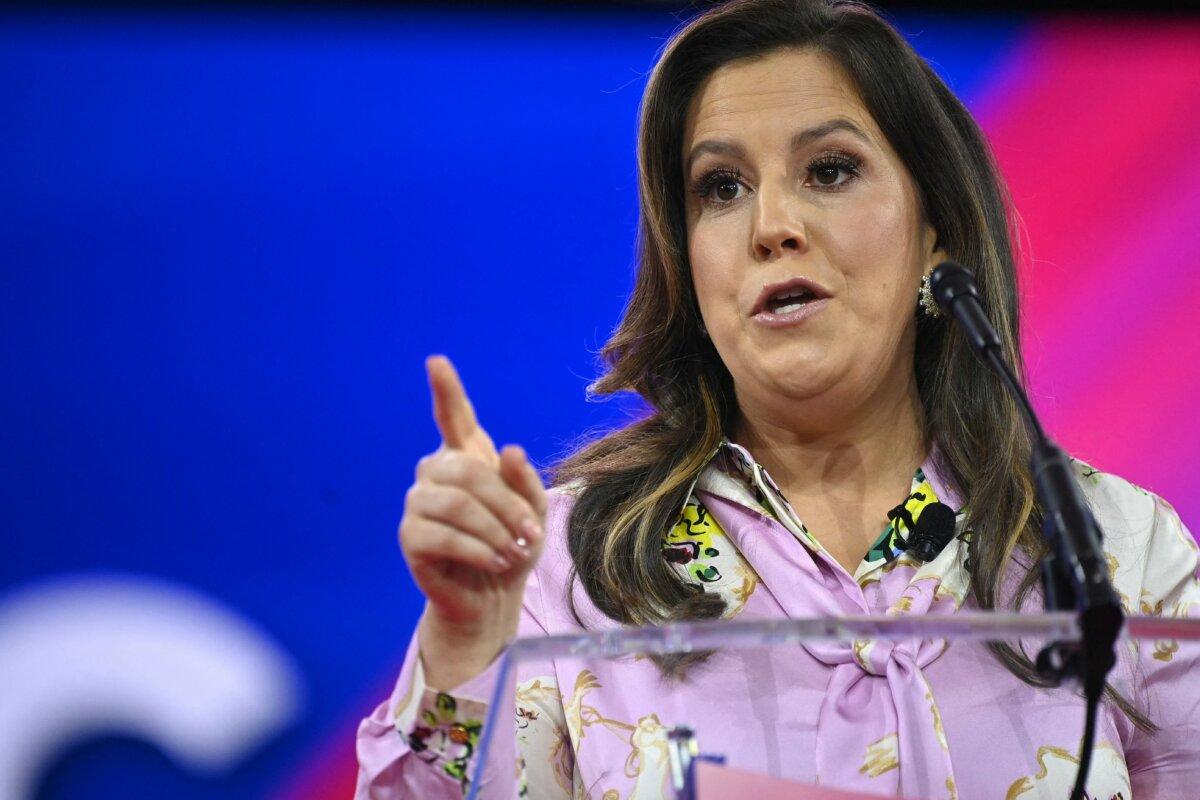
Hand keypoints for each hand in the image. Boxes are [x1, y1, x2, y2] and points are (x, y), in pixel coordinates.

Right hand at [399, 355, 546, 687]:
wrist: (493, 596)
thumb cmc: (512, 546)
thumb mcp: (534, 513)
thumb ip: (525, 481)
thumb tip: (508, 449)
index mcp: (466, 457)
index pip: (453, 417)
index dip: (446, 390)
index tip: (437, 362)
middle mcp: (436, 473)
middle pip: (467, 471)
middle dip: (506, 505)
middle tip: (529, 535)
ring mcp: (419, 503)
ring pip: (456, 505)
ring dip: (494, 532)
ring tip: (513, 552)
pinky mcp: (411, 537)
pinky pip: (442, 535)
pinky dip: (477, 550)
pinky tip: (493, 562)